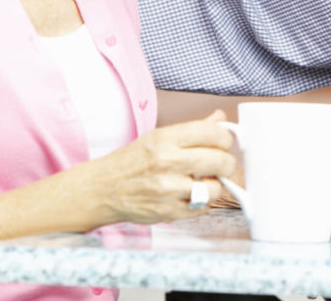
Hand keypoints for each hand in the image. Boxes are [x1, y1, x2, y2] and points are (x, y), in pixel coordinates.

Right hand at [95, 109, 237, 223]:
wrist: (103, 189)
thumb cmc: (132, 161)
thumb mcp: (159, 136)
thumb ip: (193, 129)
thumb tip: (220, 118)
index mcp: (166, 138)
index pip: (213, 133)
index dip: (226, 138)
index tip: (225, 143)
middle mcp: (167, 162)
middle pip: (221, 161)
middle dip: (228, 164)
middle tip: (222, 165)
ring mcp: (168, 189)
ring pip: (215, 188)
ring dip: (215, 186)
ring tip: (203, 182)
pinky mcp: (168, 212)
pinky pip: (203, 208)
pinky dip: (202, 203)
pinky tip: (190, 195)